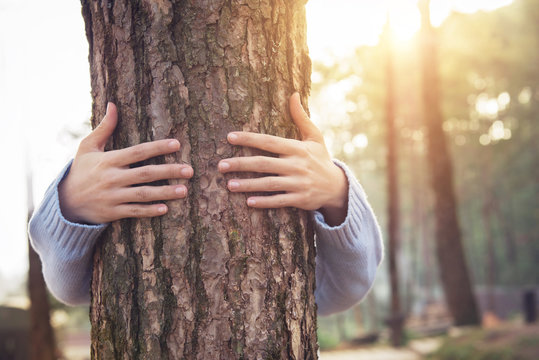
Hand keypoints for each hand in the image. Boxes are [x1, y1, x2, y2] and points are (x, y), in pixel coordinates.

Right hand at [58, 103, 192, 223]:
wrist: (65, 201)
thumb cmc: (81, 170)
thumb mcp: (88, 147)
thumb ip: (104, 128)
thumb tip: (113, 105)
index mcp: (108, 160)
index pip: (137, 152)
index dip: (157, 147)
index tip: (177, 144)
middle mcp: (112, 178)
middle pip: (145, 174)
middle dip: (169, 171)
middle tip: (189, 170)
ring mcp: (113, 196)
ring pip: (143, 194)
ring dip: (165, 193)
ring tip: (184, 190)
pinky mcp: (112, 213)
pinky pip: (134, 212)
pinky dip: (149, 211)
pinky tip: (165, 209)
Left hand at [218, 93, 347, 225]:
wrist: (337, 186)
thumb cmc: (320, 158)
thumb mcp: (314, 137)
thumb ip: (301, 117)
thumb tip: (293, 94)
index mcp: (297, 148)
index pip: (269, 141)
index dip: (249, 139)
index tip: (229, 137)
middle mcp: (297, 165)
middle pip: (264, 163)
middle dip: (241, 164)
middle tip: (221, 165)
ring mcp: (298, 183)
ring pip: (269, 184)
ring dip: (248, 185)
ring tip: (229, 185)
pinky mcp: (300, 199)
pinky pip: (279, 201)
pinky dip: (264, 202)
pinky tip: (248, 202)